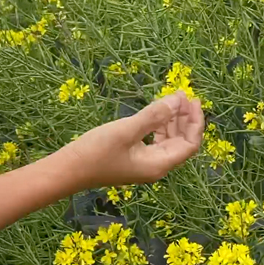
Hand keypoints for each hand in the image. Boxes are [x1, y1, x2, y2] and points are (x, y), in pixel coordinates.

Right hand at [58, 91, 204, 188]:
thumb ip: (154, 116)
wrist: (68, 169)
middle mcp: (156, 166)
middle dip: (185, 118)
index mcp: (159, 164)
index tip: (192, 100)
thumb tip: (178, 100)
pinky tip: (156, 113)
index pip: (190, 144)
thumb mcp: (126, 130)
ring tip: (172, 99)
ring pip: (168, 140)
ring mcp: (145, 164)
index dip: (195, 122)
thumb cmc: (96, 151)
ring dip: (173, 121)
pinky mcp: (134, 159)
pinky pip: (155, 141)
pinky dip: (159, 126)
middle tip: (182, 95)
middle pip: (181, 142)